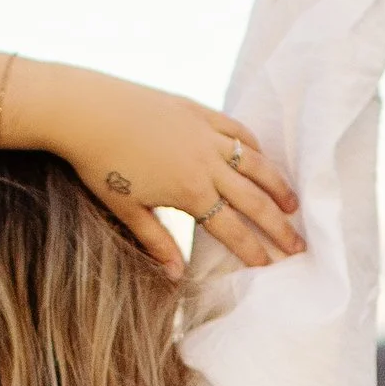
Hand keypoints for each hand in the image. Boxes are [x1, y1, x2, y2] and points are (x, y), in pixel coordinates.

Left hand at [16, 64, 301, 277]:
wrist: (85, 110)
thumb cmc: (99, 163)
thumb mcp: (126, 208)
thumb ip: (156, 241)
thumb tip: (177, 276)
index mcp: (190, 193)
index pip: (232, 229)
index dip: (254, 250)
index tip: (272, 266)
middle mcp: (206, 163)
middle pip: (254, 200)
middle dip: (279, 226)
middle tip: (299, 245)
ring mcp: (205, 134)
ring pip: (254, 162)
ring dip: (277, 185)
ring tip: (292, 204)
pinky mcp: (197, 110)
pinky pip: (236, 130)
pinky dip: (254, 146)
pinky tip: (262, 157)